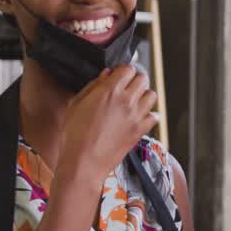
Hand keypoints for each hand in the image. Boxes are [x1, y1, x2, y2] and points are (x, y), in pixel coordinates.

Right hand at [57, 65, 157, 182]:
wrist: (84, 162)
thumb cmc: (75, 136)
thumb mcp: (76, 104)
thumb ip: (93, 86)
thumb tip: (106, 74)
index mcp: (109, 91)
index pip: (128, 68)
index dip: (123, 70)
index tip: (120, 74)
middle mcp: (126, 101)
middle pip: (143, 79)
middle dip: (135, 79)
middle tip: (128, 85)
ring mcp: (135, 116)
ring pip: (152, 95)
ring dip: (144, 95)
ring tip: (135, 100)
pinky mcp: (140, 131)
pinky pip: (154, 116)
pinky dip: (149, 115)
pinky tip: (139, 117)